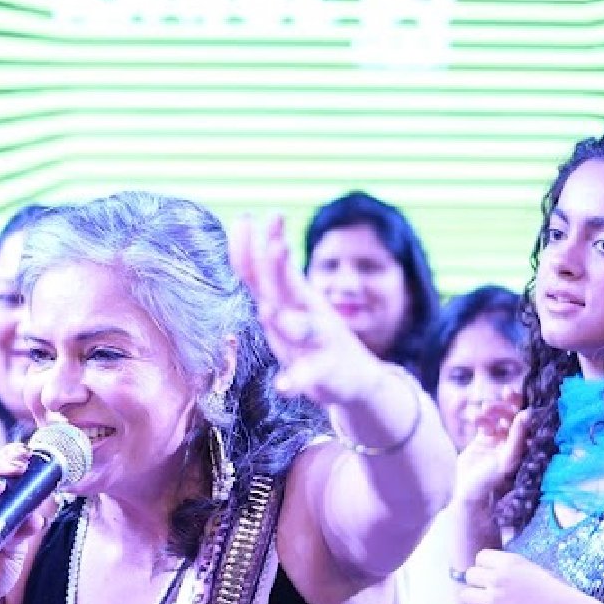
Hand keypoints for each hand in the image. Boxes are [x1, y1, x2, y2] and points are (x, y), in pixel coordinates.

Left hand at [230, 215, 377, 405]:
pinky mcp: (325, 373)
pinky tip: (283, 386)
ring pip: (304, 330)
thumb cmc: (313, 335)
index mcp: (293, 297)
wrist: (358, 377)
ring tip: (270, 312)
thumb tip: (245, 228)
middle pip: (289, 289)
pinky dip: (296, 381)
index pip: (270, 267)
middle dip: (280, 268)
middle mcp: (307, 314)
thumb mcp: (291, 302)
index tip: (245, 217)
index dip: (255, 245)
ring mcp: (318, 342)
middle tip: (275, 245)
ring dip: (288, 321)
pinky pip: (309, 376)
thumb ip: (266, 272)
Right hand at [452, 402, 529, 515]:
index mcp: (525, 445)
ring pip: (497, 417)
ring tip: (483, 411)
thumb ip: (517, 437)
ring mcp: (499, 439)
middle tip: (494, 400)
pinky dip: (480, 418)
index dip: (520, 404)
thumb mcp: (508, 459)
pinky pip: (484, 423)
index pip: (526, 420)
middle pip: (512, 415)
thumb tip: (527, 413)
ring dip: (491, 411)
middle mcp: (514, 441)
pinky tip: (475, 419)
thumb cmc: (493, 482)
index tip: (511, 393)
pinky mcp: (483, 440)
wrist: (470, 495)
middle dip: (504, 405)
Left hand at [454, 548, 585, 603]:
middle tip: (492, 598)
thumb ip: (514, 571)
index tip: (494, 581)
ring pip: (465, 596)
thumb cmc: (562, 599)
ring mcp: (494, 599)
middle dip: (479, 586)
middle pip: (470, 576)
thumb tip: (496, 575)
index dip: (486, 570)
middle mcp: (499, 577)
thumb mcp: (537, 573)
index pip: (480, 558)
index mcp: (511, 562)